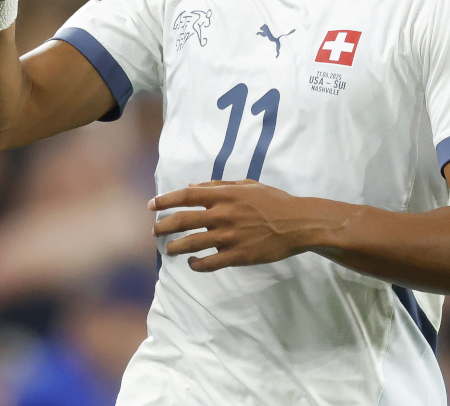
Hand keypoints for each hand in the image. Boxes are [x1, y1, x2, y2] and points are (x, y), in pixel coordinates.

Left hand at [150, 180, 332, 271]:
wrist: (297, 223)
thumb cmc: (274, 201)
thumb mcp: (248, 185)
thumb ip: (219, 185)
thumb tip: (192, 187)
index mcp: (225, 195)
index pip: (186, 195)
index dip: (165, 200)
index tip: (151, 205)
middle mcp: (223, 214)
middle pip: (182, 220)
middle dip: (163, 226)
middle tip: (154, 231)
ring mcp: (229, 236)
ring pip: (191, 244)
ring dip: (175, 248)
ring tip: (169, 250)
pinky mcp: (238, 255)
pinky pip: (209, 263)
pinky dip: (196, 264)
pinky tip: (192, 263)